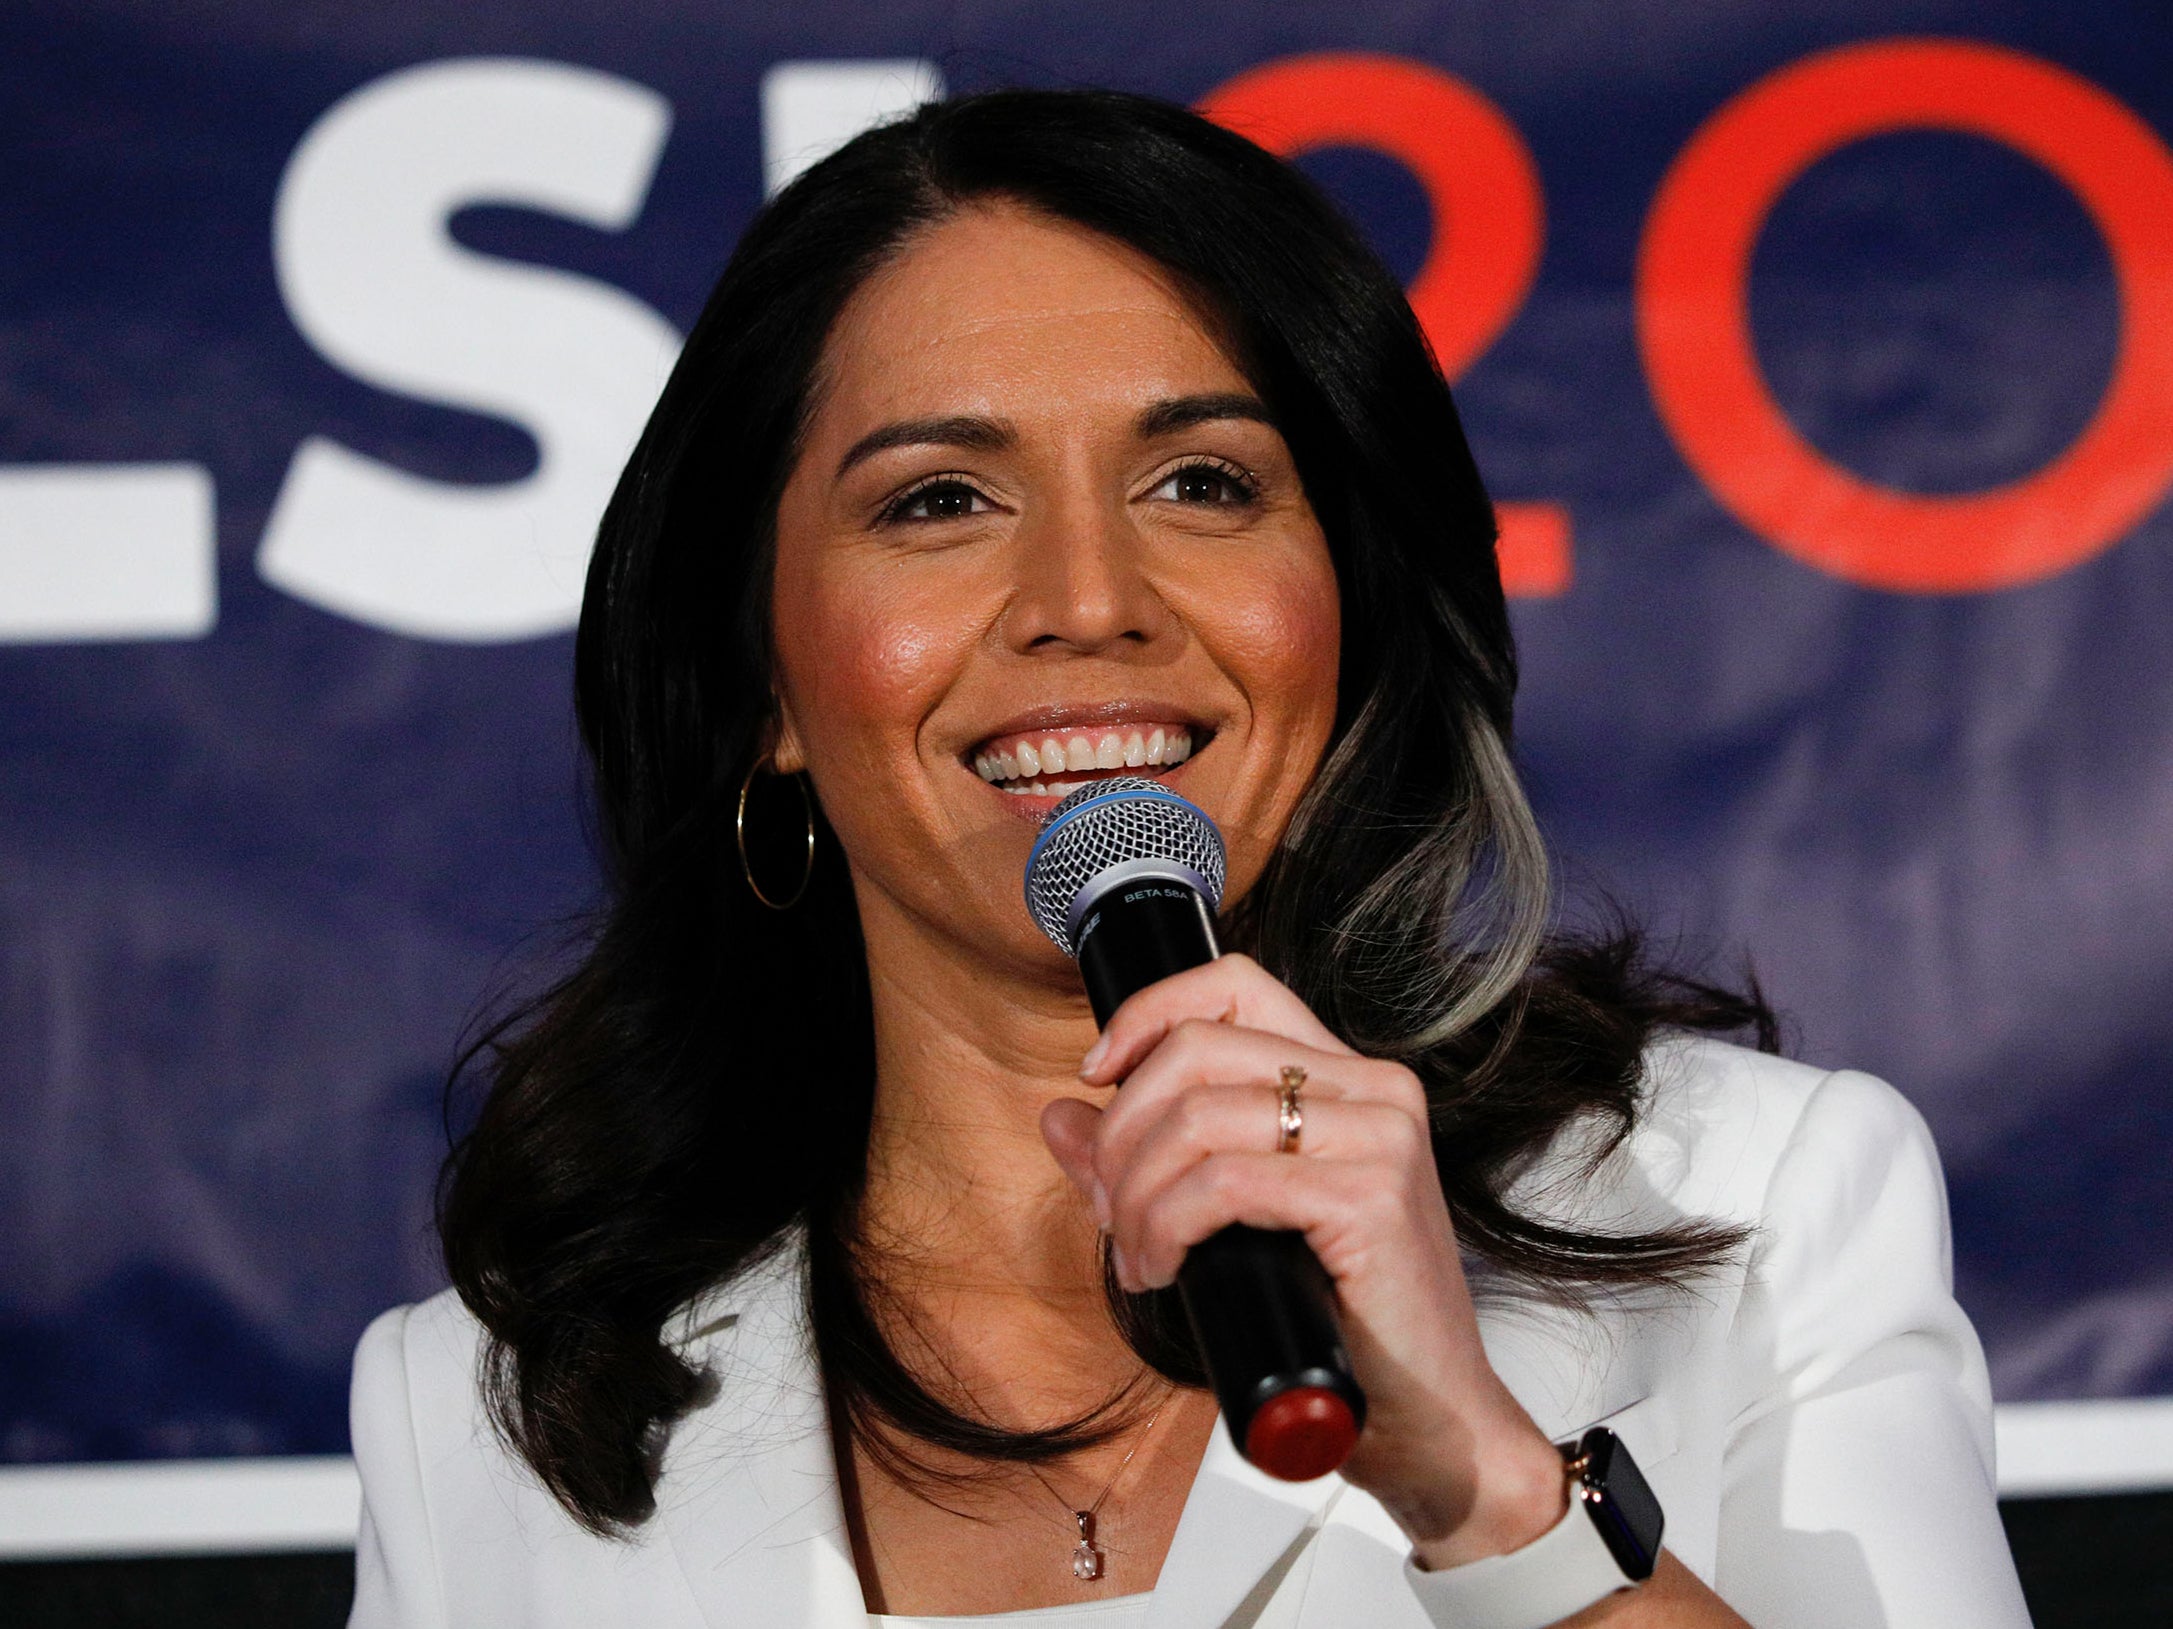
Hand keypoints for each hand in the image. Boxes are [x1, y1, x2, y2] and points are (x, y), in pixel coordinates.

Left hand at [1039, 954, 1569, 1568]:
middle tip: (1112, 1209)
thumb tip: (1060, 1114)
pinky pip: (1222, 1184)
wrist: (1429, 1420)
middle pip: (1197, 1049)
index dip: (1148, 1015)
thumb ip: (1148, 1160)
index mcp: (1347, 1077)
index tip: (1097, 1077)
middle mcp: (1374, 1087)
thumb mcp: (1231, 1221)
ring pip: (1198, 1117)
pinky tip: (1164, 1270)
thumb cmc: (1339, 1321)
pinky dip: (1167, 1227)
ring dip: (1138, 1194)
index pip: (1234, 984)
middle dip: (1123, 1133)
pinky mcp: (1371, 1196)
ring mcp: (1380, 1136)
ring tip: (1139, 1254)